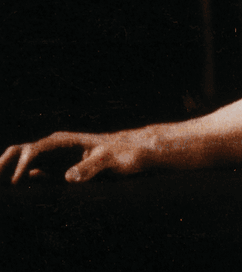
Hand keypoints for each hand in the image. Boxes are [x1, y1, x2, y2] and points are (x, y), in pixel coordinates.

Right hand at [2, 130, 147, 184]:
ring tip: (3, 193)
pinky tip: (15, 195)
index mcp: (63, 141)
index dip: (22, 166)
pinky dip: (19, 182)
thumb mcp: (110, 160)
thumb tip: (68, 177)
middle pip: (18, 152)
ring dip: (7, 173)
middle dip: (2, 165)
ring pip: (21, 162)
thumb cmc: (124, 154)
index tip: (16, 184)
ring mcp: (52, 158)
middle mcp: (53, 147)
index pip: (33, 151)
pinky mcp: (55, 170)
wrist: (133, 153)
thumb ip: (91, 167)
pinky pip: (31, 175)